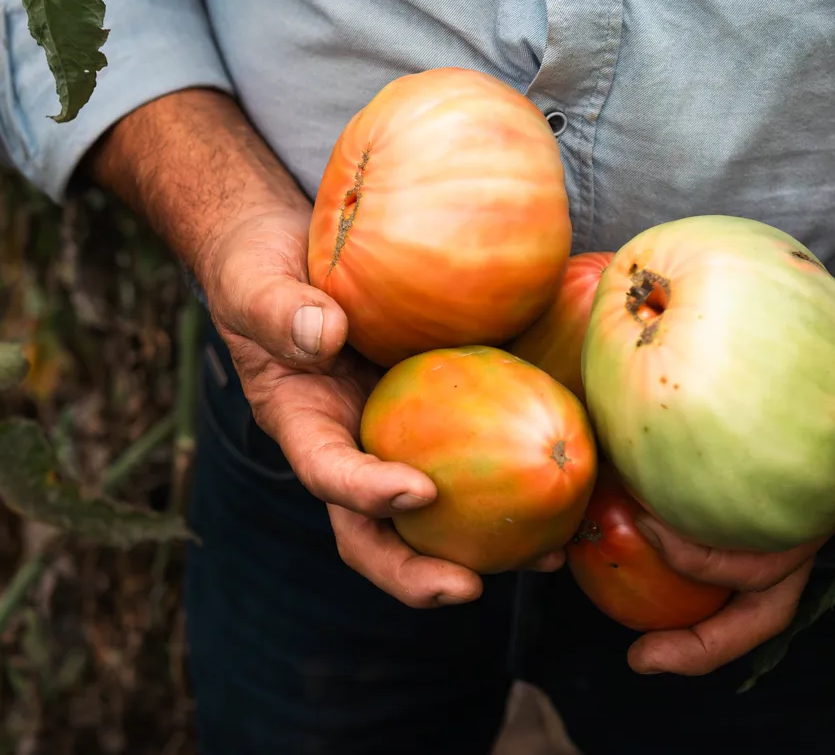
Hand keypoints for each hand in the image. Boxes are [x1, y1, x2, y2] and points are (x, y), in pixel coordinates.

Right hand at [199, 202, 565, 608]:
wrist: (297, 249)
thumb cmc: (265, 268)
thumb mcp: (256, 283)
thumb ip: (281, 311)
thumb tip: (326, 335)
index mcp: (306, 424)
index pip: (327, 473)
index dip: (366, 493)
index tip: (417, 492)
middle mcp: (356, 444)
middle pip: (377, 528)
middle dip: (416, 569)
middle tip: (466, 586)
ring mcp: (403, 434)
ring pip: (440, 510)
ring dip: (487, 543)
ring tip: (546, 556)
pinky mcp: (445, 410)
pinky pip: (483, 449)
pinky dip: (523, 473)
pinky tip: (577, 478)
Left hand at [625, 272, 834, 674]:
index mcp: (832, 507)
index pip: (766, 572)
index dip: (707, 570)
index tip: (650, 532)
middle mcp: (803, 504)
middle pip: (750, 593)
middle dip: (694, 635)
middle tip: (635, 655)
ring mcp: (786, 475)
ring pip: (726, 540)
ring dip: (673, 565)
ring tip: (607, 552)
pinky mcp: (766, 430)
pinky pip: (715, 468)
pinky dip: (673, 474)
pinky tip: (628, 447)